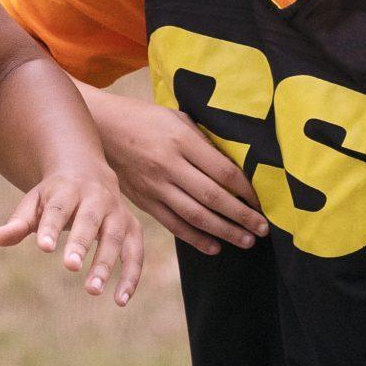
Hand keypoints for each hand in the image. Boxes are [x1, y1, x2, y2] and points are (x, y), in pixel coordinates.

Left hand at [0, 163, 144, 305]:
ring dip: (106, 264)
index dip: (51, 227)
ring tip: (92, 290)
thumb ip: (19, 221)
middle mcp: (97, 198)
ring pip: (115, 238)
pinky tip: (120, 300)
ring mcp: (118, 212)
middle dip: (81, 243)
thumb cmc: (55, 195)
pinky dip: (131, 276)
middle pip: (90, 220)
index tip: (43, 248)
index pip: (59, 209)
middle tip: (69, 267)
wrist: (89, 172)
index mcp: (68, 189)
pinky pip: (136, 253)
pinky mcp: (132, 228)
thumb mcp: (34, 202)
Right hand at [86, 92, 269, 254]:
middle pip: (212, 196)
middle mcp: (168, 164)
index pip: (223, 171)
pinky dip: (195, 239)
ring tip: (246, 240)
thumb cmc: (147, 119)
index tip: (262, 201)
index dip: (246, 190)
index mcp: (181, 140)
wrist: (103, 127)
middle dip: (241, 216)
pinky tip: (214, 246)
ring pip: (195, 215)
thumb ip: (204, 141)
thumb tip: (236, 165)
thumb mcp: (178, 118)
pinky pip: (173, 224)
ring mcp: (155, 185)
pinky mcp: (144, 200)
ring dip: (224, 231)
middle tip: (263, 229)